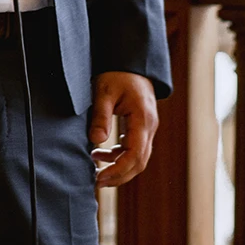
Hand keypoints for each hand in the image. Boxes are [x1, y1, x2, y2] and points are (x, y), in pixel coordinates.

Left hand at [90, 71, 158, 187]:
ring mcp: (147, 127)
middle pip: (139, 162)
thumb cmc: (117, 73)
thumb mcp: (104, 91)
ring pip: (138, 158)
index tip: (99, 178)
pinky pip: (134, 149)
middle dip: (119, 176)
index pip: (135, 155)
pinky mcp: (141, 127)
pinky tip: (100, 154)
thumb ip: (100, 116)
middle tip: (97, 182)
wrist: (131, 62)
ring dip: (119, 168)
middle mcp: (149, 126)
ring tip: (96, 171)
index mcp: (142, 119)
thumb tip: (96, 141)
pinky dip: (119, 156)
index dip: (118, 171)